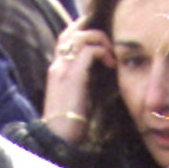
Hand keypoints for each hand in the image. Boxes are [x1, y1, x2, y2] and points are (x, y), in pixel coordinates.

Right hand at [43, 24, 111, 142]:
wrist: (58, 139)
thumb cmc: (70, 126)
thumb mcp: (76, 99)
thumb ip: (83, 84)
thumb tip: (100, 77)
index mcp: (57, 71)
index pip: (66, 39)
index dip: (83, 32)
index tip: (102, 39)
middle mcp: (58, 65)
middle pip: (71, 31)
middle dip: (92, 29)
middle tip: (110, 40)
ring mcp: (63, 69)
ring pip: (81, 36)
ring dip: (100, 40)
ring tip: (111, 54)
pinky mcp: (73, 76)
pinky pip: (89, 50)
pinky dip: (103, 52)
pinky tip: (111, 65)